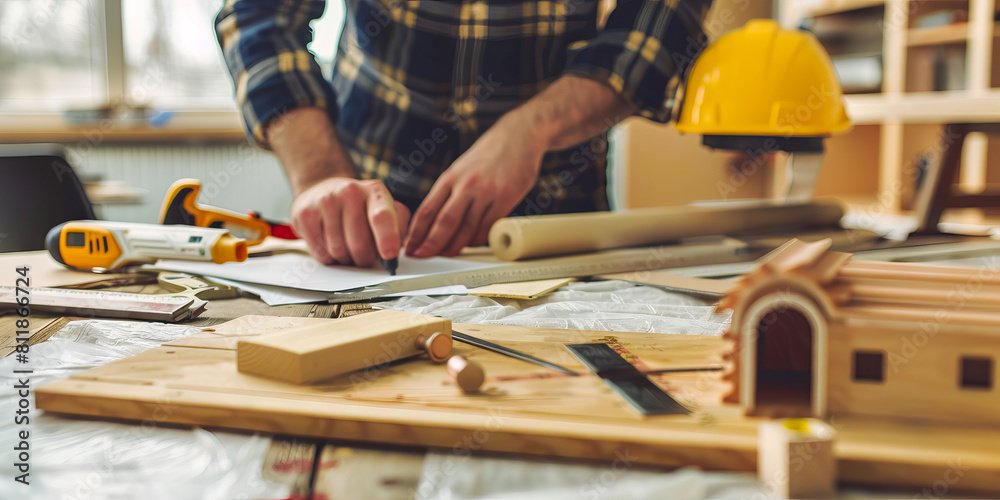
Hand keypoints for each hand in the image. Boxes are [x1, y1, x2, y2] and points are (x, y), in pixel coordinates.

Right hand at [291, 177, 410, 266]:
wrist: (324, 190)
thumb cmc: (359, 206)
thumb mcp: (385, 209)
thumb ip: (397, 228)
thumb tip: (394, 255)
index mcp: (375, 191)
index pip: (382, 217)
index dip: (387, 239)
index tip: (389, 255)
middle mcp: (350, 192)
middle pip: (359, 245)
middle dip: (364, 258)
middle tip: (364, 253)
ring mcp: (325, 201)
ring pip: (339, 251)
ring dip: (345, 258)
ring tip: (346, 243)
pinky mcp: (305, 215)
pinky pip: (321, 253)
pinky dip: (328, 257)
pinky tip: (329, 242)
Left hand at [405, 112, 546, 256]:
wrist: (519, 135)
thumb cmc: (489, 154)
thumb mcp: (461, 168)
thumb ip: (450, 192)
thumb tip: (435, 222)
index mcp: (450, 177)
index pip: (427, 210)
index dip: (416, 232)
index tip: (410, 246)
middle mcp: (466, 185)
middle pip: (444, 222)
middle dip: (431, 244)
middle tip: (423, 255)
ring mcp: (487, 192)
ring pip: (466, 229)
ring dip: (455, 246)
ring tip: (447, 254)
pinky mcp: (506, 198)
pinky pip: (488, 227)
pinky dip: (478, 239)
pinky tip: (472, 242)